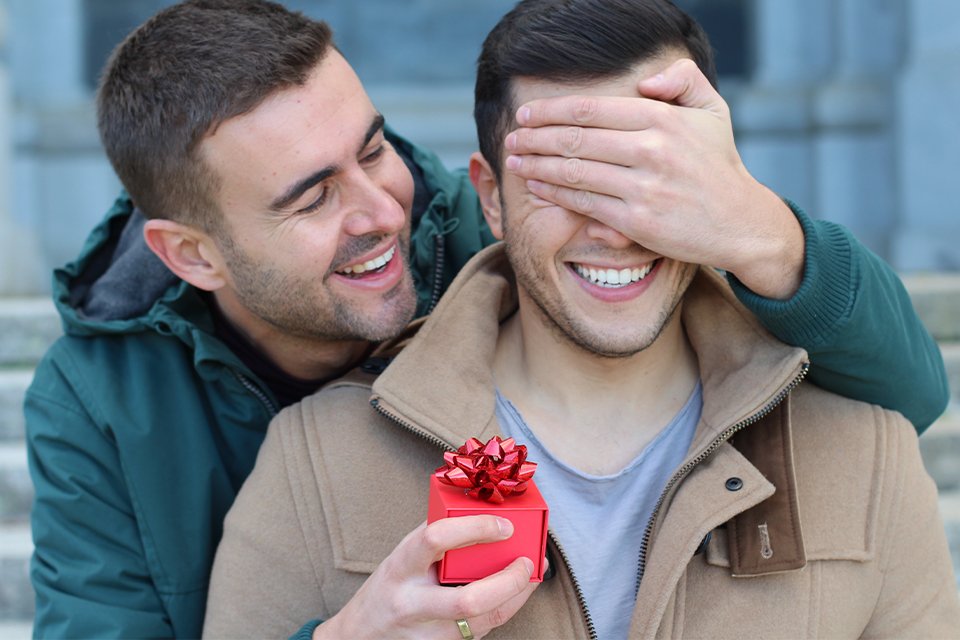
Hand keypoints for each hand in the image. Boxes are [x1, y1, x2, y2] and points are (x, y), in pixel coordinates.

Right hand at [315, 516, 538, 638]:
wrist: (360, 634)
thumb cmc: (389, 585)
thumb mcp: (403, 554)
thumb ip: (435, 534)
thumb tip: (480, 510)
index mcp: (401, 567)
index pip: (436, 539)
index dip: (475, 529)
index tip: (503, 525)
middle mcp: (411, 603)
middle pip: (466, 600)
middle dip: (508, 581)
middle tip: (527, 560)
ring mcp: (426, 632)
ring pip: (482, 621)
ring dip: (517, 596)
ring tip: (531, 573)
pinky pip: (481, 630)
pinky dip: (504, 608)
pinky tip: (515, 592)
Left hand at [504, 58, 804, 298]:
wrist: (741, 221)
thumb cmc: (719, 164)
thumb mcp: (713, 110)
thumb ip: (683, 79)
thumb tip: (645, 80)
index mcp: (663, 119)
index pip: (592, 110)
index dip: (552, 111)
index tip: (527, 114)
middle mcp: (652, 151)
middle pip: (576, 140)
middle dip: (535, 138)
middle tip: (512, 138)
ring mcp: (644, 188)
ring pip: (575, 172)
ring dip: (537, 166)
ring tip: (515, 161)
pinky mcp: (638, 222)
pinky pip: (585, 203)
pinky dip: (555, 194)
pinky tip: (537, 186)